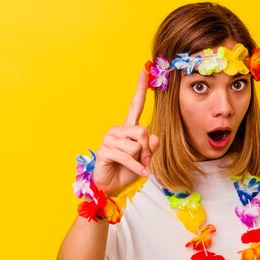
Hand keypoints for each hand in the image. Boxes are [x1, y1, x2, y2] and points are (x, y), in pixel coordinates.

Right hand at [92, 71, 159, 196]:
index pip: (135, 106)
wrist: (112, 186)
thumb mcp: (145, 158)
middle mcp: (117, 130)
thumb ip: (151, 147)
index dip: (140, 90)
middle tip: (145, 160)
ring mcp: (109, 139)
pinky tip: (142, 173)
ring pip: (135, 145)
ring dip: (140, 160)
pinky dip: (138, 167)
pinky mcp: (105, 151)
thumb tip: (154, 138)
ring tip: (136, 166)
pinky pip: (128, 157)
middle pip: (141, 131)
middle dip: (146, 149)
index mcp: (127, 128)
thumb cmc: (127, 171)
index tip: (143, 73)